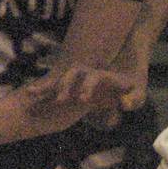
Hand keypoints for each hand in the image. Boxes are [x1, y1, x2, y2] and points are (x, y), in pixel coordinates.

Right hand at [25, 62, 139, 114]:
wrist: (128, 64)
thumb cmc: (134, 84)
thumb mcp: (138, 92)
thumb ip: (134, 98)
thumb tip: (126, 104)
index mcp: (104, 74)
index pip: (94, 78)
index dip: (88, 86)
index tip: (84, 98)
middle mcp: (89, 72)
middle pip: (73, 74)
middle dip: (64, 85)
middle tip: (59, 100)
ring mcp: (79, 77)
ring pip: (60, 77)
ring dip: (48, 85)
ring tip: (31, 93)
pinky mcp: (72, 85)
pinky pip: (54, 85)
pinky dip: (42, 88)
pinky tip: (28, 93)